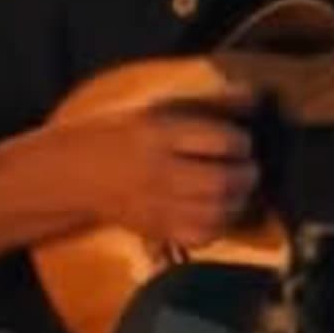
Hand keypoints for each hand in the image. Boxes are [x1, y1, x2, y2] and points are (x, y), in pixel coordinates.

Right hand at [77, 96, 259, 247]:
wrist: (79, 175)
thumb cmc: (125, 135)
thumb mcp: (161, 109)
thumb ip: (210, 103)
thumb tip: (255, 95)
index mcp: (160, 134)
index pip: (220, 140)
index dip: (241, 142)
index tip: (240, 141)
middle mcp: (160, 172)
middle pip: (222, 181)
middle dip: (247, 175)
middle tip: (247, 169)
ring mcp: (158, 205)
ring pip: (217, 212)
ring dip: (238, 202)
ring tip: (236, 190)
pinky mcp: (158, 230)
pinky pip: (201, 237)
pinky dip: (220, 225)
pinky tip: (218, 212)